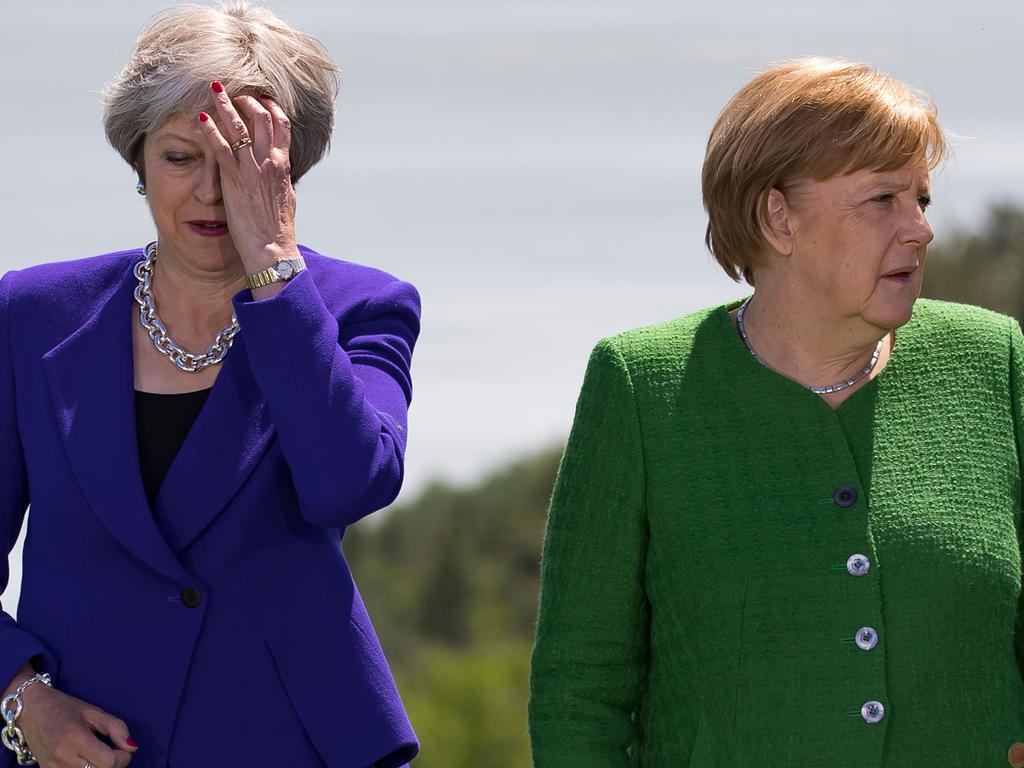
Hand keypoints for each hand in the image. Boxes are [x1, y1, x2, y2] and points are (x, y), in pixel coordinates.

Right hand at [12, 679, 136, 767]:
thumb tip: (132, 746)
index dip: (123, 757)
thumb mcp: (94, 712)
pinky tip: (87, 760)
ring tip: (100, 755)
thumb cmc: (64, 707)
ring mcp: (52, 767)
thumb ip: (117, 728)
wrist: (30, 710)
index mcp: (76, 738)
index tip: (124, 748)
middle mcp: (62, 756)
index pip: (108, 762)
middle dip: (113, 765)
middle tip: (113, 751)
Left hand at [197, 82, 300, 272]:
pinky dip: (210, 131)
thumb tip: (282, 172)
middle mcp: (270, 161)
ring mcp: (251, 168)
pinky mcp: (233, 179)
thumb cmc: (280, 229)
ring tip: (213, 91)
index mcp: (284, 164)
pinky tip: (200, 119)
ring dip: (225, 105)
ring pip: (239, 126)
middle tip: (233, 91)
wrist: (273, 247)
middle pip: (261, 117)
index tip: (260, 97)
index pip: (281, 124)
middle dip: (247, 99)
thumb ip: (282, 180)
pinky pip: (220, 147)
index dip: (270, 107)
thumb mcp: (287, 198)